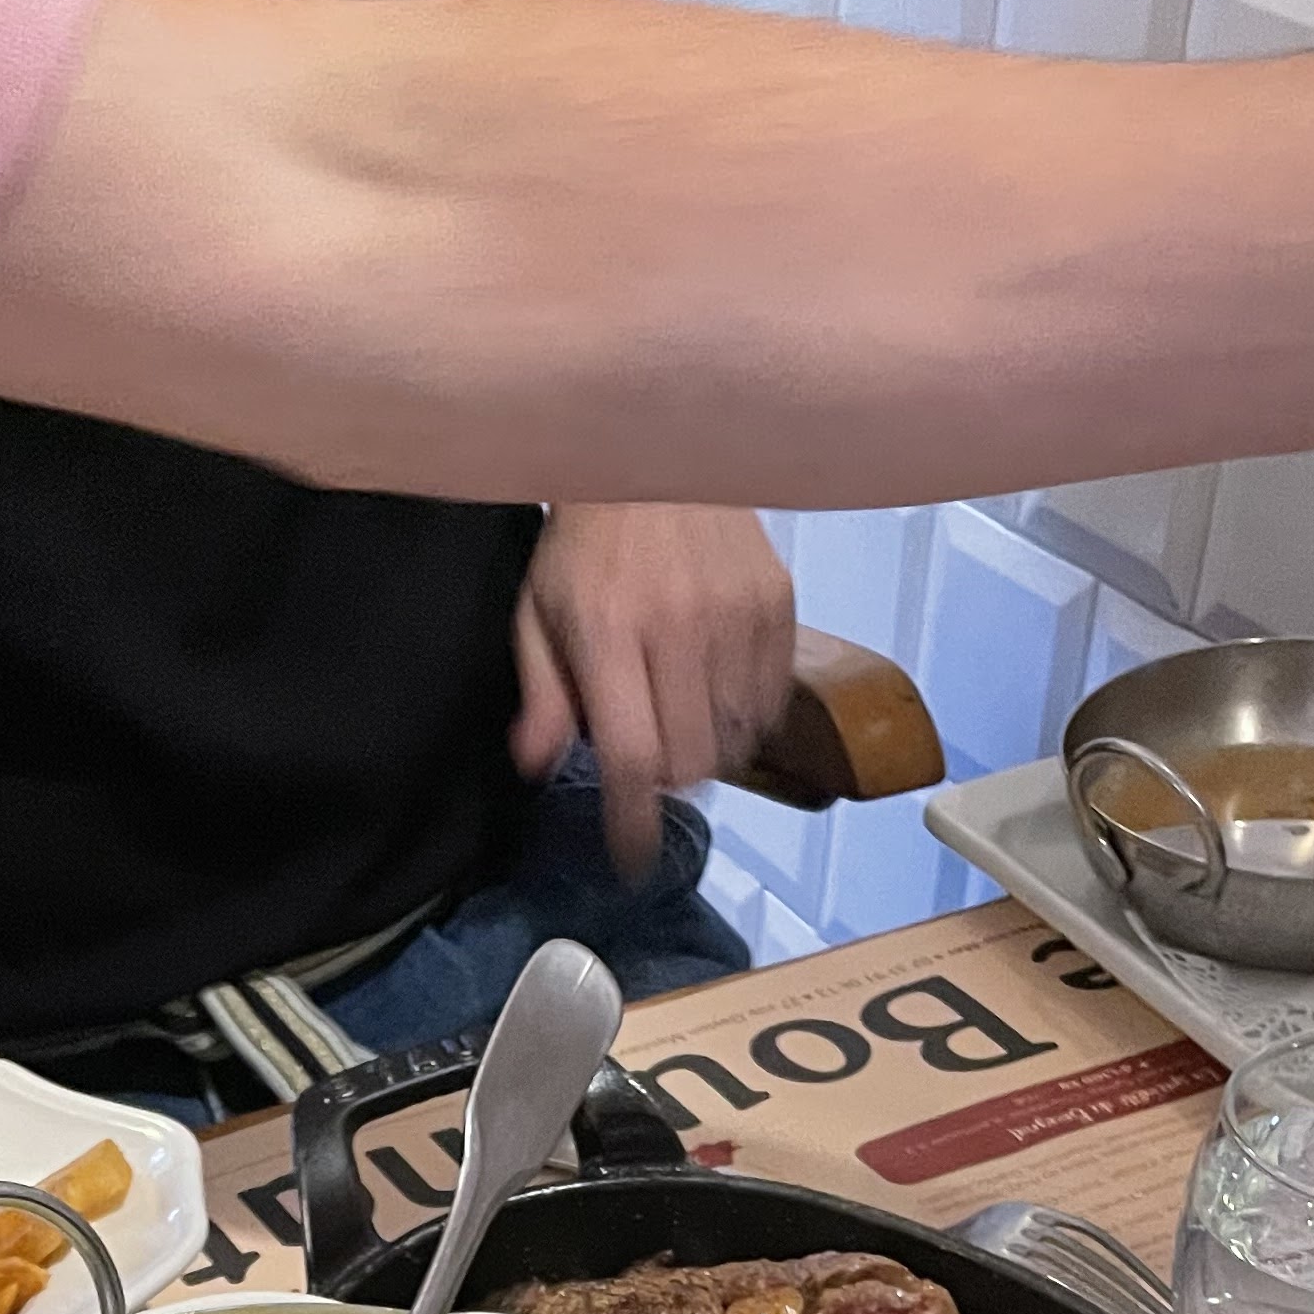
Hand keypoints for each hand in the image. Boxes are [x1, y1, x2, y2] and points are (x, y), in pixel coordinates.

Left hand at [511, 502, 797, 879]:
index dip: (634, 822)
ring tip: (680, 711)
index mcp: (610, 632)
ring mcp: (736, 615)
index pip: (635, 756)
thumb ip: (542, 694)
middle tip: (647, 748)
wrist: (656, 452)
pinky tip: (715, 687)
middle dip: (664, 778)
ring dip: (705, 748)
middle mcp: (679, 627)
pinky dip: (743, 716)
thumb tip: (538, 765)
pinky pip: (769, 703)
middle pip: (690, 762)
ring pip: (733, 740)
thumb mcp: (538, 612)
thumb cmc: (587, 542)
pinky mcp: (776, 603)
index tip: (632, 860)